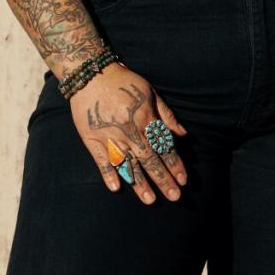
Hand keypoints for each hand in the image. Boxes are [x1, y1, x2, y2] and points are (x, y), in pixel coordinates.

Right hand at [69, 62, 188, 204]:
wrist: (91, 74)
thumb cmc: (124, 82)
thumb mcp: (150, 92)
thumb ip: (166, 115)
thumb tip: (183, 134)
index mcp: (145, 118)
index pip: (163, 146)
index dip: (175, 164)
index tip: (183, 180)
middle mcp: (129, 130)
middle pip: (149, 159)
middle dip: (163, 179)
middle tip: (175, 197)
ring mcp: (109, 136)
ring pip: (128, 164)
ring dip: (140, 183)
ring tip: (150, 200)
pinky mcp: (91, 139)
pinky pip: (101, 160)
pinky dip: (108, 174)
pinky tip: (117, 188)